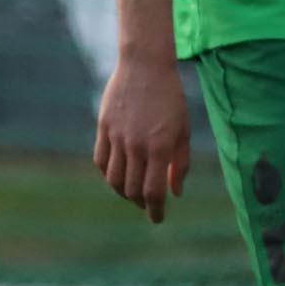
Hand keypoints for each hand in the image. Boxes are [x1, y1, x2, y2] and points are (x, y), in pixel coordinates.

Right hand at [94, 54, 188, 224]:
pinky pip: (101, 160)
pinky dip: (108, 173)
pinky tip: (118, 174)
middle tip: (148, 205)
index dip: (155, 210)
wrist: (145, 66)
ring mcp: (117, 137)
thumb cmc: (171, 98)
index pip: (153, 192)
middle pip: (132, 189)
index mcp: (161, 147)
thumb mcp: (183, 131)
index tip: (157, 218)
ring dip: (123, 191)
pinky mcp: (103, 128)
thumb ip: (181, 163)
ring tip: (132, 192)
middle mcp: (136, 145)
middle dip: (141, 203)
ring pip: (114, 179)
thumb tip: (176, 192)